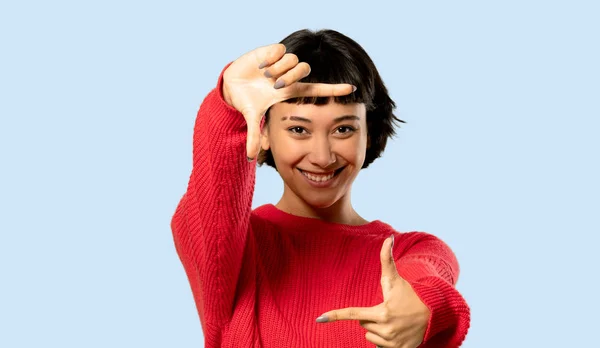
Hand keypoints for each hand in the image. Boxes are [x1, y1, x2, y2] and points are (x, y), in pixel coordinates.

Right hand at [222, 43, 355, 158]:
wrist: (232, 85)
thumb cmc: (247, 101)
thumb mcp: (253, 116)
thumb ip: (254, 135)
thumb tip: (251, 158)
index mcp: (291, 91)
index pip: (318, 89)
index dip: (335, 89)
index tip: (353, 89)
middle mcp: (289, 75)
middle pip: (304, 69)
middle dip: (290, 77)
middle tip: (275, 85)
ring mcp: (281, 63)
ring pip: (293, 59)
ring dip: (279, 68)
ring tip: (265, 75)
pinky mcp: (271, 50)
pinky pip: (279, 49)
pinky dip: (270, 58)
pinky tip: (260, 66)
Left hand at [316, 235, 430, 347]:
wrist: (434, 314)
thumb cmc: (410, 295)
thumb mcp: (396, 279)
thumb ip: (387, 260)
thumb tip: (388, 238)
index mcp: (382, 312)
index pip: (353, 314)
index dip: (335, 315)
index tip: (319, 318)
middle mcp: (386, 329)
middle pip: (362, 324)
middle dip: (370, 317)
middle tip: (387, 310)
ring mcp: (392, 342)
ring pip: (370, 336)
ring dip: (377, 330)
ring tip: (393, 321)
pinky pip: (379, 347)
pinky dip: (385, 340)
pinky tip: (396, 331)